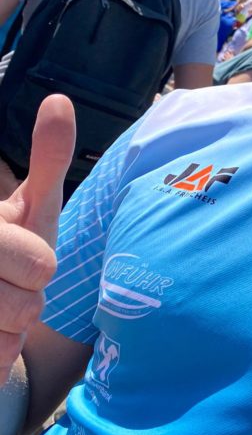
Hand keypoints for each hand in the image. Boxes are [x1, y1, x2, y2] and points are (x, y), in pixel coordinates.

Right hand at [0, 95, 74, 386]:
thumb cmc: (13, 248)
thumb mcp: (31, 204)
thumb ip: (47, 158)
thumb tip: (59, 100)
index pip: (36, 262)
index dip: (34, 262)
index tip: (24, 257)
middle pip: (26, 304)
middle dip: (28, 296)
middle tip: (15, 282)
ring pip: (10, 334)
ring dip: (11, 327)